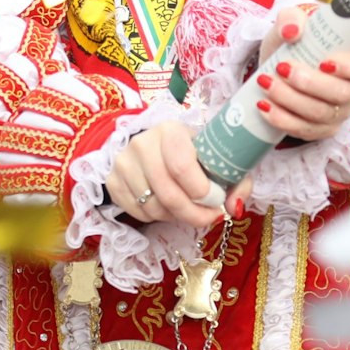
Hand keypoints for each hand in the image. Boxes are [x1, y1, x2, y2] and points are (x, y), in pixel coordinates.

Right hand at [105, 120, 250, 226]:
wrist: (153, 146)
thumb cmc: (191, 153)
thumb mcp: (217, 159)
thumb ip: (236, 182)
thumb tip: (233, 208)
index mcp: (170, 131)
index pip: (182, 167)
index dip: (201, 192)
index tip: (215, 201)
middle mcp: (141, 143)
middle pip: (168, 194)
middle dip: (193, 214)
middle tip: (208, 217)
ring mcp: (123, 163)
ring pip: (153, 207)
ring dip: (175, 216)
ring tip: (186, 208)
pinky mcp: (112, 181)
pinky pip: (138, 212)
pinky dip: (156, 217)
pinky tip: (166, 206)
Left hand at [253, 5, 349, 141]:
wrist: (274, 66)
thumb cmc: (293, 42)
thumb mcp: (290, 23)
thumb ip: (292, 18)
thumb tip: (292, 31)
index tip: (325, 62)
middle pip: (344, 93)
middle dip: (310, 83)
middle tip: (282, 68)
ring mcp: (340, 111)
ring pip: (322, 113)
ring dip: (290, 99)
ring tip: (266, 82)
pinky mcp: (321, 129)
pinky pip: (306, 130)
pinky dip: (282, 119)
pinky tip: (264, 106)